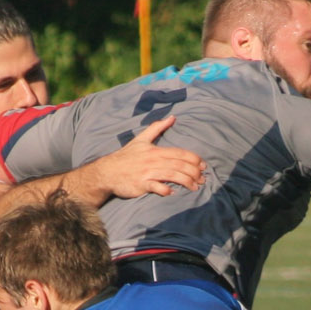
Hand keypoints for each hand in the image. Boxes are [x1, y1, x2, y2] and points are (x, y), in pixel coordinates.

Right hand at [79, 115, 204, 200]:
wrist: (107, 172)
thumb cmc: (126, 157)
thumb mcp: (141, 139)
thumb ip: (157, 128)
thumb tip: (172, 117)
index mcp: (155, 150)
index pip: (179, 153)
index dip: (193, 159)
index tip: (203, 165)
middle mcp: (153, 160)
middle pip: (178, 164)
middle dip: (194, 172)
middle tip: (203, 179)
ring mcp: (147, 172)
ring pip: (171, 175)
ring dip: (186, 181)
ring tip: (195, 187)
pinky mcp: (141, 184)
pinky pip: (156, 187)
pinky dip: (165, 189)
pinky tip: (172, 192)